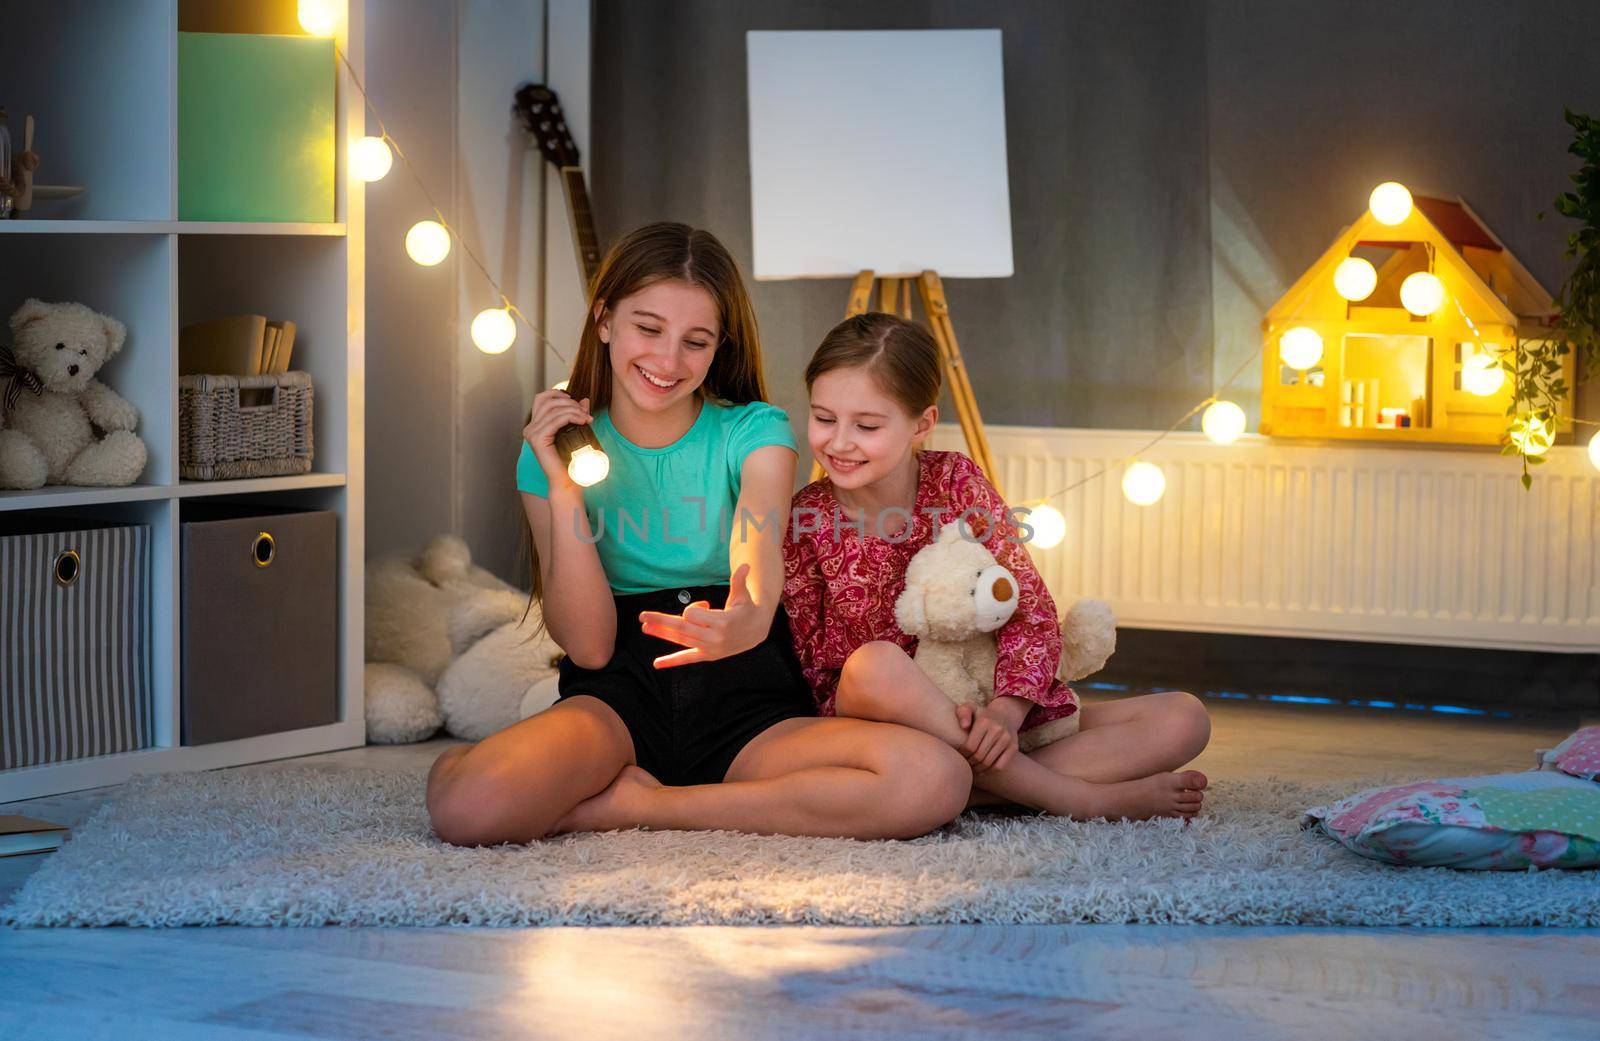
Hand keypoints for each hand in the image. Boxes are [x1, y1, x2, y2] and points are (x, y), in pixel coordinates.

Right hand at [523, 388, 592, 490]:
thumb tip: (585, 400)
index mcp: (535, 425)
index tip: (575, 400)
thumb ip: (577, 414)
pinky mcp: (538, 439)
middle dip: (570, 403)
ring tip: (587, 418)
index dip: (557, 394)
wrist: (568, 481)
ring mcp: (532, 433)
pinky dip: (571, 417)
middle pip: (549, 402)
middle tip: (586, 413)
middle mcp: (530, 428)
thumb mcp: (574, 430)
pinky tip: (583, 421)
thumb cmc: (571, 459)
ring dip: (574, 410)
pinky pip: (556, 420)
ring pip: (554, 410)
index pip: (541, 398)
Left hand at [639, 564, 767, 667]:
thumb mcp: (742, 594)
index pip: (693, 615)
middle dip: (661, 622)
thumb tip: (746, 565)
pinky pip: (687, 659)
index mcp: (723, 623)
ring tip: (645, 628)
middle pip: (682, 628)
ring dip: (662, 633)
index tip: (703, 604)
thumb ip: (739, 580)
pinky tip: (657, 664)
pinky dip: (672, 661)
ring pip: (681, 640)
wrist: (756, 630)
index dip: (693, 608)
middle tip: (642, 617)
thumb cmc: (746, 608)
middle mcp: (715, 638)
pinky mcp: (708, 656)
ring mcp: (711, 649)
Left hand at [955, 702, 1019, 772]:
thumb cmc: (981, 715)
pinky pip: (1000, 766)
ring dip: (977, 769)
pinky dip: (989, 771)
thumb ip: (963, 713)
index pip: (970, 746)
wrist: (1005, 714)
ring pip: (988, 763)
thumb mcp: (970, 708)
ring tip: (971, 768)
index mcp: (984, 722)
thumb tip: (964, 726)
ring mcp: (1007, 739)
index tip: (959, 756)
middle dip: (969, 763)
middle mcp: (997, 730)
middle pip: (979, 756)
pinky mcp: (1013, 747)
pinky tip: (982, 770)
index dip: (962, 755)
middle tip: (964, 764)